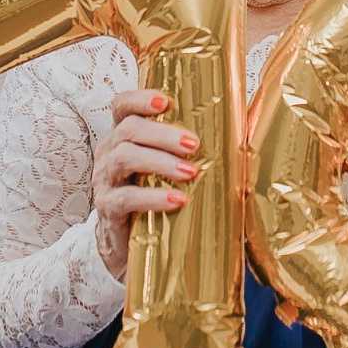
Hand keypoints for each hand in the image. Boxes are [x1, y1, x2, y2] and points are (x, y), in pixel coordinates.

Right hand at [93, 89, 199, 279]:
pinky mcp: (107, 209)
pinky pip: (125, 197)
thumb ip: (190, 147)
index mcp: (124, 136)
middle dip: (162, 134)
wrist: (132, 249)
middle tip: (193, 145)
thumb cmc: (156, 197)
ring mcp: (105, 181)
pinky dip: (153, 197)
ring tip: (190, 172)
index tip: (166, 102)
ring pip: (124, 157)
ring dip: (160, 161)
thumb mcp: (168, 168)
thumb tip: (242, 124)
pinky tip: (177, 200)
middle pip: (128, 129)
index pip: (122, 106)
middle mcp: (109, 153)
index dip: (140, 99)